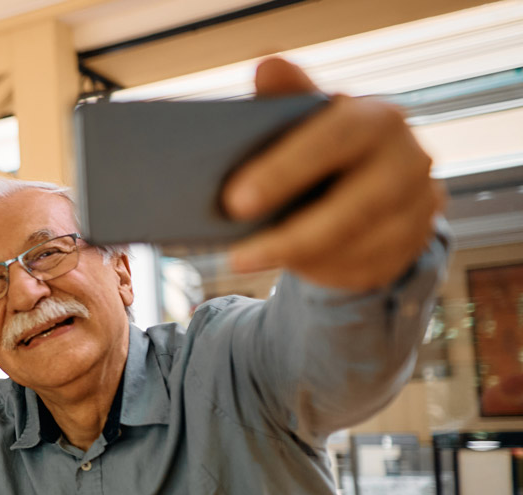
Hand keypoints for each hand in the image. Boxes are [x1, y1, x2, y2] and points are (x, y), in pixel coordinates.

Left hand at [223, 57, 442, 290]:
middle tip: (236, 256)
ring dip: (300, 258)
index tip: (234, 202)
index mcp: (378, 118)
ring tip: (248, 260)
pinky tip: (289, 267)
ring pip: (359, 245)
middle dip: (292, 235)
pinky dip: (323, 271)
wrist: (370, 179)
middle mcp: (410, 160)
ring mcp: (420, 204)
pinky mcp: (415, 241)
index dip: (285, 171)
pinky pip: (368, 267)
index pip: (336, 139)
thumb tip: (268, 65)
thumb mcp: (304, 119)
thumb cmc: (322, 144)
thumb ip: (286, 96)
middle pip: (355, 206)